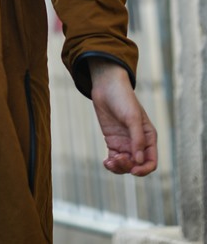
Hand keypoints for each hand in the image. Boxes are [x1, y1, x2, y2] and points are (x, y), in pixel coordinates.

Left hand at [88, 58, 157, 176]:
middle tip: (117, 158)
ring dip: (119, 167)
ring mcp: (125, 143)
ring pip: (125, 165)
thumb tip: (139, 161)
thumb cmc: (123, 98)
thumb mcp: (132, 118)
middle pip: (137, 165)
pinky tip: (106, 162)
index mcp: (148, 138)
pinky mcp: (113, 141)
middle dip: (128, 167)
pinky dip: (111, 164)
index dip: (144, 170)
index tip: (133, 170)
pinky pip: (114, 159)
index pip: (151, 162)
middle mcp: (138, 143)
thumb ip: (137, 139)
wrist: (106, 87)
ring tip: (109, 161)